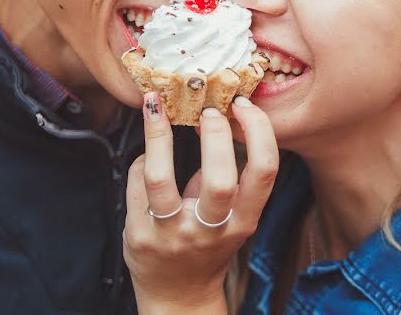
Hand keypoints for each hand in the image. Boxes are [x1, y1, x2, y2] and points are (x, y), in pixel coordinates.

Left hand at [123, 92, 278, 313]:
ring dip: (158, 136)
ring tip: (155, 106)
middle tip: (207, 109)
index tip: (243, 106)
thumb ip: (231, 178)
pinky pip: (136, 183)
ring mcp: (172, 235)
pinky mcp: (140, 236)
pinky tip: (146, 149)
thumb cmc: (208, 245)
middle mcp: (211, 231)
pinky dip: (141, 158)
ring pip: (161, 180)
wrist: (177, 294)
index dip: (258, 132)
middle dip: (215, 136)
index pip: (264, 172)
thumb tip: (218, 118)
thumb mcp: (234, 219)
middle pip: (219, 179)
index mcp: (243, 221)